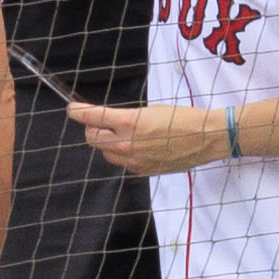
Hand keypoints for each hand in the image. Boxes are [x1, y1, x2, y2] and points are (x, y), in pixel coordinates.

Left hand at [72, 99, 224, 176]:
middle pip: (91, 138)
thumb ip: (124, 117)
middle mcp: (127, 144)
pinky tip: (136, 145)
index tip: (72, 108)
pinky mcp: (142, 171)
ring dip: (106, 142)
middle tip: (99, 121)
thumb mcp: (149, 110)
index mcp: (128, 122)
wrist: (206, 137)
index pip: (91, 117)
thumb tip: (107, 120)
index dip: (77, 111)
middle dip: (92, 127)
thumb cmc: (182, 118)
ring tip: (121, 134)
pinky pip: (122, 163)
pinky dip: (122, 154)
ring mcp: (134, 160)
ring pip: (105, 152)